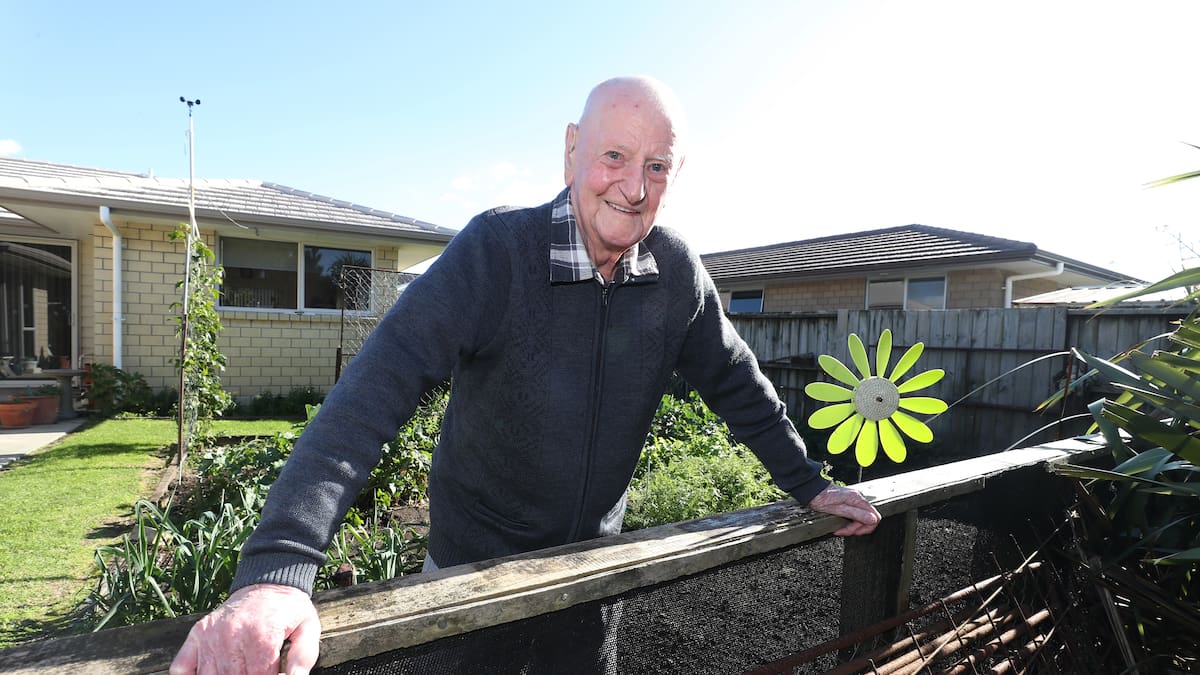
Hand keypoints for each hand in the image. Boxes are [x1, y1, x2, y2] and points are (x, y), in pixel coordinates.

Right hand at [170, 583, 320, 674]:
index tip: (271, 673)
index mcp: (261, 636)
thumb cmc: (289, 610)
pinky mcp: (198, 633)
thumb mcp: (308, 628)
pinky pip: (182, 667)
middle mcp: (232, 636)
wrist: (268, 583)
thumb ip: (303, 657)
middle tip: (254, 668)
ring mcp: (211, 635)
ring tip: (238, 668)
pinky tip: (210, 670)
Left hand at [808, 484, 880, 535]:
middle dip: (857, 528)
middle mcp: (858, 498)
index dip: (866, 527)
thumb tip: (872, 519)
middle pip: (869, 518)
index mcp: (857, 499)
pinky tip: (841, 524)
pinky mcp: (849, 501)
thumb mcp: (837, 509)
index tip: (853, 531)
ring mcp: (854, 499)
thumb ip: (856, 514)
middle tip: (844, 531)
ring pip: (862, 518)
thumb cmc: (820, 498)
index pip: (875, 517)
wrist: (811, 490)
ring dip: (852, 526)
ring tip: (840, 529)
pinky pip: (856, 514)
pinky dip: (850, 521)